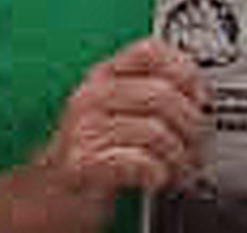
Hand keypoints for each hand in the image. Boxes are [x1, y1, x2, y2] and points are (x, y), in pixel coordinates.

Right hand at [38, 38, 210, 205]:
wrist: (45, 195)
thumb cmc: (92, 150)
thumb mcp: (118, 112)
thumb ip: (150, 93)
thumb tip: (200, 93)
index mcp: (104, 75)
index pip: (150, 50)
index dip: (185, 70)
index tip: (201, 95)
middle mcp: (92, 95)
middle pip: (161, 94)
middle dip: (192, 123)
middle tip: (198, 142)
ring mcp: (83, 129)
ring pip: (154, 131)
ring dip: (179, 155)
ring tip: (182, 167)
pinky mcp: (80, 164)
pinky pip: (136, 162)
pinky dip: (157, 172)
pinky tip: (158, 178)